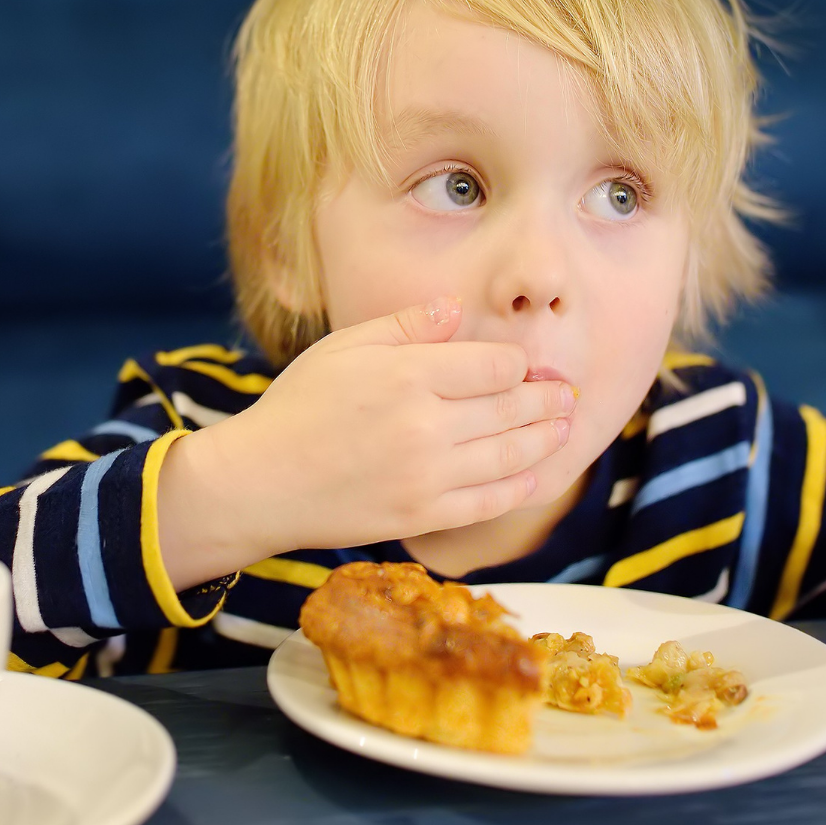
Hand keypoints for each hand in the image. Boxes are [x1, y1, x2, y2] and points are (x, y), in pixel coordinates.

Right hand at [154, 296, 573, 587]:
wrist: (259, 483)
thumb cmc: (296, 407)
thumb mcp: (344, 347)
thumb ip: (405, 325)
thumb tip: (455, 308)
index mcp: (409, 374)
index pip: (495, 365)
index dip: (519, 365)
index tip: (525, 366)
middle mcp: (426, 424)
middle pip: (512, 407)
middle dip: (547, 400)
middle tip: (566, 396)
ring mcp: (427, 475)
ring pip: (511, 455)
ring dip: (546, 440)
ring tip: (563, 429)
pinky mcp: (422, 516)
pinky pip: (489, 502)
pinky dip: (520, 488)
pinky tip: (536, 476)